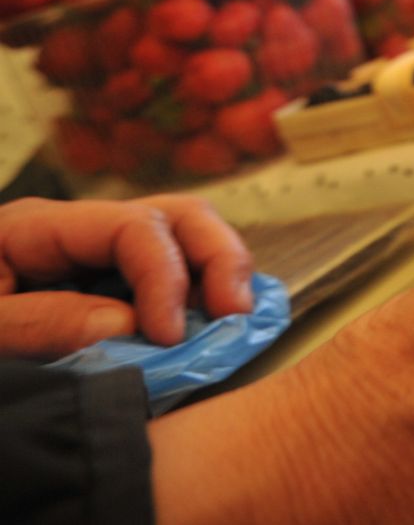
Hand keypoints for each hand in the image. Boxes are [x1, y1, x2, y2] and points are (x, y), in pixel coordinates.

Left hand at [0, 194, 252, 358]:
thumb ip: (43, 323)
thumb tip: (127, 326)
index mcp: (37, 228)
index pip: (132, 226)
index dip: (167, 276)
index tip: (170, 337)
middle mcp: (79, 232)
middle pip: (176, 217)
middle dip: (219, 258)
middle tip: (236, 315)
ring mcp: (96, 258)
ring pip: (184, 242)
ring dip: (219, 277)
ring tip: (232, 324)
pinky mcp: (105, 291)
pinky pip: (169, 279)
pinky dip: (201, 300)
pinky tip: (213, 328)